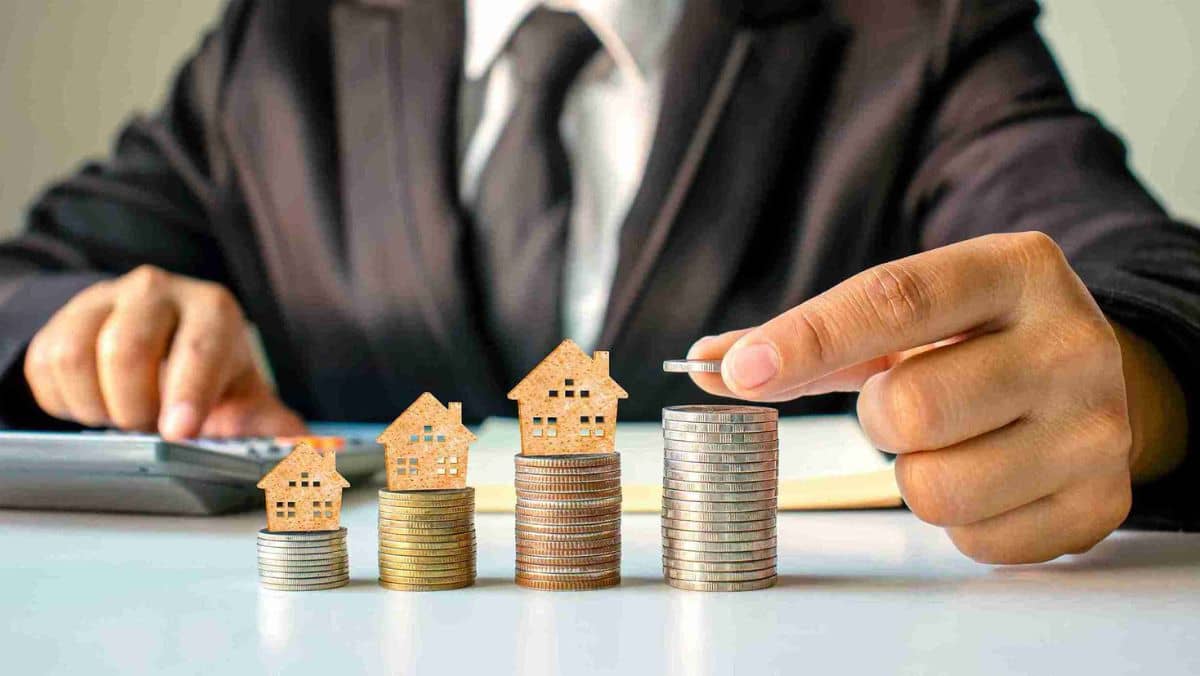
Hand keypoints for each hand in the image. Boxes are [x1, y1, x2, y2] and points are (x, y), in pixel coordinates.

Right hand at [24, 265, 304, 439]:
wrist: (160, 348)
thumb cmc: (208, 377)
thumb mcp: (246, 400)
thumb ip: (277, 432)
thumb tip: (307, 458)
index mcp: (212, 309)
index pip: (199, 346)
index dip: (188, 391)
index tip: (179, 434)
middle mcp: (158, 291)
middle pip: (127, 348)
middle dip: (134, 406)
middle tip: (148, 430)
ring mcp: (103, 300)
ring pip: (76, 356)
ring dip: (96, 406)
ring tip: (124, 419)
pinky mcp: (61, 319)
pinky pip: (45, 366)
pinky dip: (67, 403)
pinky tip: (97, 406)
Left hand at [688, 232, 1173, 563]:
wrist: (1097, 379)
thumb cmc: (975, 343)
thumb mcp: (906, 319)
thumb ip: (808, 340)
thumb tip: (706, 364)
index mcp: (1015, 271)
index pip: (895, 299)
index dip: (807, 338)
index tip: (740, 371)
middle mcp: (1070, 343)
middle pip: (908, 408)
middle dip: (876, 418)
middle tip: (902, 406)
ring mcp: (1096, 428)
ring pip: (934, 489)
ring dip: (915, 474)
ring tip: (951, 443)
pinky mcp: (1100, 503)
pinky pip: (973, 540)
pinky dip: (958, 520)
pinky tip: (990, 477)